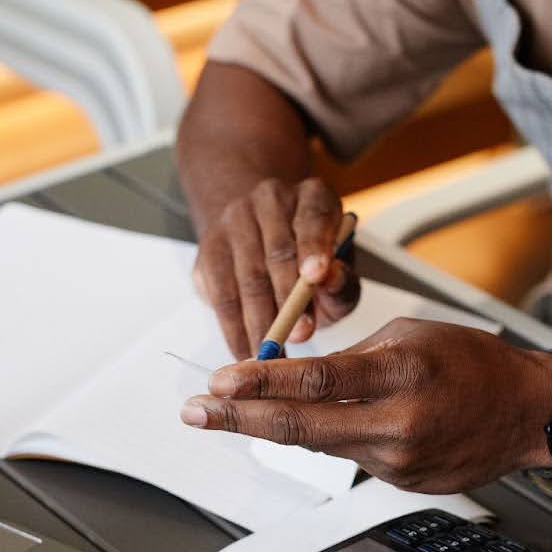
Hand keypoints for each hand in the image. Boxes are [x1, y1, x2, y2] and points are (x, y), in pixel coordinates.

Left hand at [179, 319, 551, 492]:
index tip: (218, 383)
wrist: (528, 415)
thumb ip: (353, 356)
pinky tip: (318, 425)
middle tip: (195, 413)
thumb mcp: (412, 335)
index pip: (315, 382)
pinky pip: (350, 456)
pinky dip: (328, 438)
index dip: (259, 384)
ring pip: (319, 444)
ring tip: (231, 415)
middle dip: (238, 420)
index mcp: (400, 374)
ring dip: (272, 430)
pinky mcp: (402, 482)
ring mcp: (398, 460)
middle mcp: (396, 423)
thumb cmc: (474, 364)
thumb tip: (295, 374)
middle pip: (300, 428)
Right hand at [190, 177, 360, 359]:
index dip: (314, 246)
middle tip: (299, 336)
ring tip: (272, 354)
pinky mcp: (209, 246)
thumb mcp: (338, 274)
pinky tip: (245, 350)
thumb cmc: (312, 266)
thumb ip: (342, 282)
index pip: (314, 217)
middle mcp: (271, 198)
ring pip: (247, 275)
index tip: (316, 276)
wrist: (262, 240)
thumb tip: (330, 280)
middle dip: (288, 300)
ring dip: (260, 320)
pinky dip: (233, 326)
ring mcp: (236, 218)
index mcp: (313, 196)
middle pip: (277, 251)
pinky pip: (219, 292)